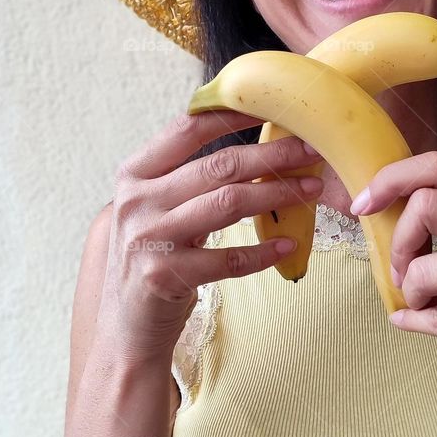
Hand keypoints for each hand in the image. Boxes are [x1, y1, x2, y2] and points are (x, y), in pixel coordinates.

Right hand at [98, 110, 323, 363]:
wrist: (125, 331)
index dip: (233, 115)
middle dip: (271, 155)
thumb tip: (252, 149)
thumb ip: (186, 181)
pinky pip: (228, 258)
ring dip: (277, 195)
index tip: (275, 106)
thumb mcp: (156, 211)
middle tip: (311, 149)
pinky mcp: (164, 276)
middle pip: (218, 166)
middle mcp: (136, 202)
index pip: (187, 130)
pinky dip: (263, 251)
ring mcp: (149, 239)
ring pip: (227, 204)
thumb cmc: (153, 262)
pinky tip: (287, 245)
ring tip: (311, 189)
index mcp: (134, 175)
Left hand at [351, 150, 436, 396]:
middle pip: (426, 204)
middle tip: (404, 271)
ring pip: (425, 265)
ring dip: (411, 291)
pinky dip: (417, 323)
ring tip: (424, 301)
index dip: (390, 179)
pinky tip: (414, 323)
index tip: (364, 204)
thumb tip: (387, 204)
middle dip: (399, 243)